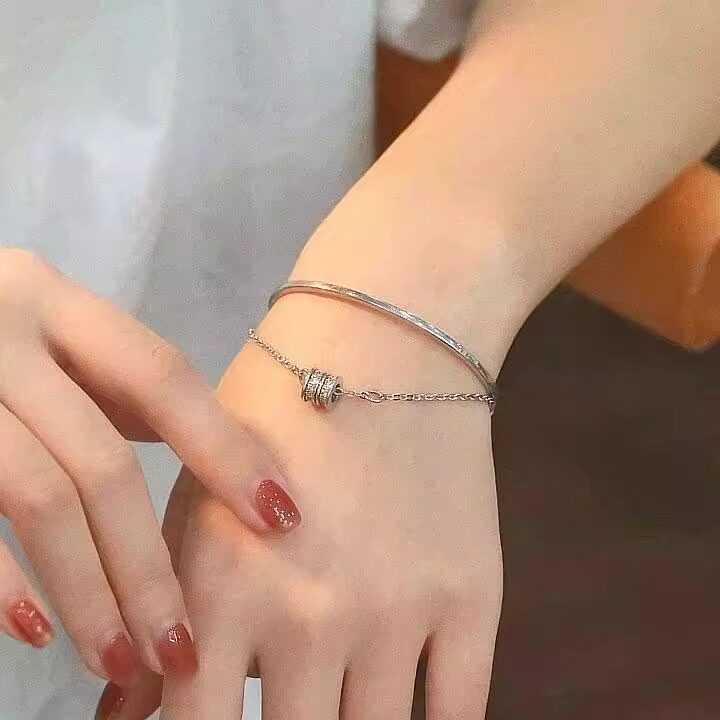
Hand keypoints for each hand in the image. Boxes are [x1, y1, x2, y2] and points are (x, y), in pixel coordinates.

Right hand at [0, 249, 300, 687]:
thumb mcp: (61, 338)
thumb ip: (126, 387)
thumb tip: (224, 455)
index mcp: (59, 304)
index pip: (164, 379)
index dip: (225, 449)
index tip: (280, 518)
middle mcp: (5, 334)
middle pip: (101, 461)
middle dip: (149, 565)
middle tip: (185, 649)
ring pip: (39, 498)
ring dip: (89, 592)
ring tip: (125, 661)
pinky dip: (1, 582)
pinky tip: (37, 633)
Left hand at [107, 298, 502, 719]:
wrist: (385, 347)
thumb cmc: (277, 413)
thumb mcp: (198, 495)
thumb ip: (161, 605)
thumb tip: (122, 714)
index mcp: (226, 590)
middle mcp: (311, 615)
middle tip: (289, 705)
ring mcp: (398, 612)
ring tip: (338, 695)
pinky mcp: (472, 599)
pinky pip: (457, 715)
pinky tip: (407, 706)